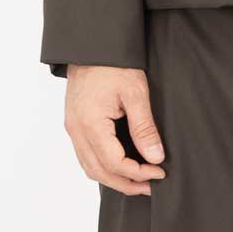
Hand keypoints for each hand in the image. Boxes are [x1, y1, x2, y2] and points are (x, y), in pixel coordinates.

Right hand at [64, 65, 167, 195]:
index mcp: (90, 123)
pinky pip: (85, 155)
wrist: (92, 45)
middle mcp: (76, 130)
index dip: (138, 173)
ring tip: (139, 181)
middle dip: (126, 183)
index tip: (159, 172)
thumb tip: (155, 157)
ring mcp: (72, 128)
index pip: (114, 163)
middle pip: (99, 171)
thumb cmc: (114, 64)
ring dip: (114, 178)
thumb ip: (144, 128)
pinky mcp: (74, 124)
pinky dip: (103, 167)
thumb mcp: (136, 93)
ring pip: (90, 167)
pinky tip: (121, 166)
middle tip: (151, 186)